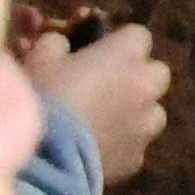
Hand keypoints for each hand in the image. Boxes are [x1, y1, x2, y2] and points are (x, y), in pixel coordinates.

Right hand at [17, 19, 172, 188]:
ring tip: (101, 123)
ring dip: (134, 114)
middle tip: (104, 88)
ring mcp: (147, 124)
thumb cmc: (42, 97)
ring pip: (152, 113)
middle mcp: (147, 85)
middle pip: (155, 74)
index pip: (137, 36)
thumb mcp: (39, 59)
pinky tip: (94, 151)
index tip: (97, 55)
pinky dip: (120, 146)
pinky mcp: (137, 158)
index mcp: (127, 53)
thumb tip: (61, 44)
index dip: (117, 44)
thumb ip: (57, 44)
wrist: (44, 158)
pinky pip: (135, 146)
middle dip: (136, 78)